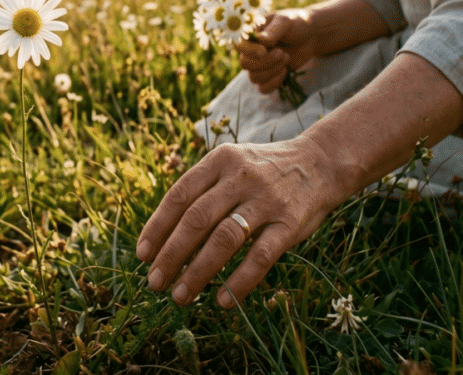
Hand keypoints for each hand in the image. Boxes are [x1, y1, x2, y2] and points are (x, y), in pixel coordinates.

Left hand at [136, 137, 347, 308]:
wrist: (320, 163)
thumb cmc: (263, 172)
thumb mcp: (231, 166)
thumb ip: (203, 191)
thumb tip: (164, 237)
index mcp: (219, 161)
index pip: (179, 196)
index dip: (157, 227)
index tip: (142, 255)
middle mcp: (240, 178)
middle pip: (196, 219)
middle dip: (171, 255)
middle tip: (155, 283)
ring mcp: (266, 200)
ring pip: (224, 239)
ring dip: (198, 271)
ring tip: (180, 296)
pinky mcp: (290, 224)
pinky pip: (260, 257)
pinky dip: (239, 281)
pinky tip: (222, 301)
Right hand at [237, 9, 315, 93]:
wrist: (310, 36)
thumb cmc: (295, 24)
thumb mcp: (285, 21)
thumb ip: (273, 29)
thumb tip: (261, 39)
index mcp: (250, 35)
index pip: (239, 46)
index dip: (250, 51)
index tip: (264, 50)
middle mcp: (251, 51)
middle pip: (246, 64)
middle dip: (266, 62)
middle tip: (283, 53)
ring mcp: (259, 65)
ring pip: (254, 77)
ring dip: (272, 71)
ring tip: (286, 57)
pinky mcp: (269, 76)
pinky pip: (263, 88)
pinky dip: (274, 83)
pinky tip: (285, 71)